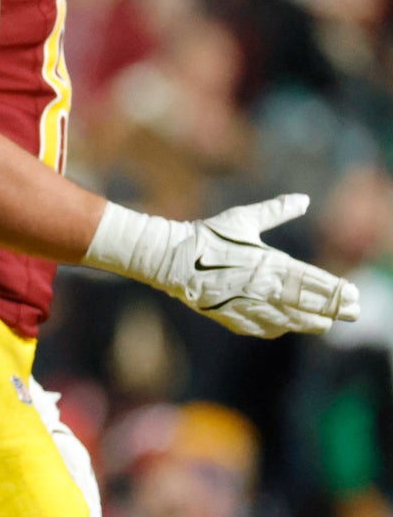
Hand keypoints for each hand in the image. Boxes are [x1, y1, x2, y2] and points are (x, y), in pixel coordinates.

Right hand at [84, 194, 360, 337]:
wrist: (171, 258)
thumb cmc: (208, 235)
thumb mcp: (244, 219)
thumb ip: (276, 210)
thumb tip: (303, 199)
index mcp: (271, 265)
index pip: (315, 282)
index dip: (338, 291)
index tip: (355, 295)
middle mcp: (266, 290)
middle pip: (310, 305)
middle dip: (335, 310)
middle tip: (354, 312)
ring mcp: (250, 307)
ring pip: (292, 321)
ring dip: (312, 322)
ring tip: (325, 323)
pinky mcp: (234, 318)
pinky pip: (265, 328)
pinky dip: (279, 328)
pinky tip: (286, 326)